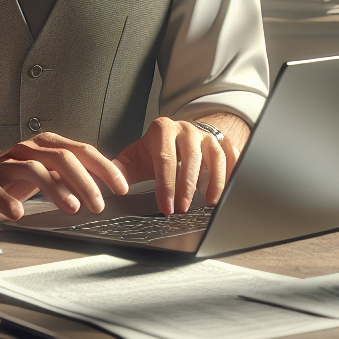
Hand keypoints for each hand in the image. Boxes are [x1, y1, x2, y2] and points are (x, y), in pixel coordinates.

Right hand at [0, 132, 128, 220]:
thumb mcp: (48, 172)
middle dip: (84, 181)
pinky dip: (9, 201)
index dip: (104, 167)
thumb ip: (73, 176)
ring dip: (55, 189)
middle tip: (99, 203)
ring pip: (34, 170)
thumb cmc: (16, 177)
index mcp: (47, 145)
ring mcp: (7, 165)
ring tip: (71, 208)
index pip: (81, 150)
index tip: (121, 186)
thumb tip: (108, 188)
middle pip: (61, 158)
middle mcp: (28, 150)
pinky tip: (18, 213)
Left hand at [113, 116, 242, 214]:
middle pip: (189, 157)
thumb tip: (108, 184)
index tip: (165, 206)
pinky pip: (229, 157)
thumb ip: (121, 169)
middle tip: (182, 209)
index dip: (165, 185)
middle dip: (186, 187)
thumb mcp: (136, 156)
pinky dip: (230, 173)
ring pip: (212, 156)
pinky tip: (224, 192)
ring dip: (211, 182)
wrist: (176, 133)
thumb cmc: (156, 150)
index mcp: (162, 129)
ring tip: (206, 204)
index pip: (164, 158)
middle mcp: (185, 129)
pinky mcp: (220, 143)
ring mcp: (204, 135)